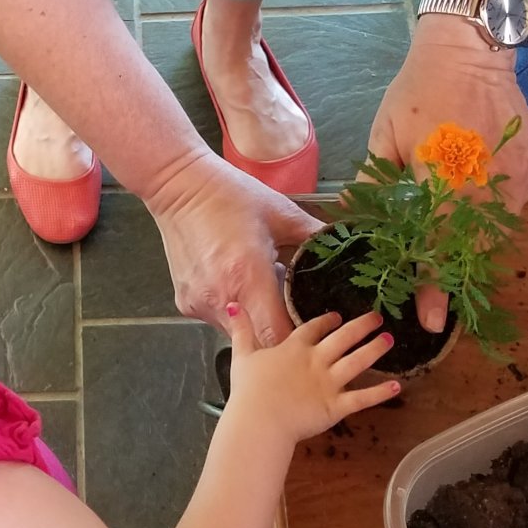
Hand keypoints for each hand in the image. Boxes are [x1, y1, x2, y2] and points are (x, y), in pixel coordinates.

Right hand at [143, 151, 320, 345]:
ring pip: (239, 334)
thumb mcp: (281, 214)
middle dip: (280, 332)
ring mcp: (200, 304)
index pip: (279, 336)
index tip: (315, 330)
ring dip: (256, 321)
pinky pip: (219, 320)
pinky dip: (235, 309)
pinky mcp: (186, 304)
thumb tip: (349, 248)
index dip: (300, 340)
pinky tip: (236, 282)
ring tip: (262, 289)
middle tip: (292, 307)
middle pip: (260, 341)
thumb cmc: (231, 196)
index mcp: (248, 277)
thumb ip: (317, 237)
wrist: (178, 187)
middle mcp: (221, 299)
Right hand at [224, 305, 400, 443]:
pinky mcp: (336, 406)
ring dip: (375, 350)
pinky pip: (362, 398)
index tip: (337, 316)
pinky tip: (397, 386)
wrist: (261, 418)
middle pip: (343, 338)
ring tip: (390, 340)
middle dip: (361, 326)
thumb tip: (234, 305)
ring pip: (357, 362)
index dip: (327, 321)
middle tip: (378, 318)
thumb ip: (241, 329)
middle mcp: (316, 360)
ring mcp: (329, 382)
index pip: (314, 328)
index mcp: (294, 348)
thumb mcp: (242, 354)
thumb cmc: (249, 389)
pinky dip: (380, 393)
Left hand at [367, 17, 527, 328]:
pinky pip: (514, 205)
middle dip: (452, 267)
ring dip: (472, 239)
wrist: (470, 50)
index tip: (432, 320)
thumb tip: (357, 225)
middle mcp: (490, 181)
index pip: (439, 244)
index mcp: (445, 176)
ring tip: (450, 237)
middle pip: (473, 245)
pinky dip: (492, 211)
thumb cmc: (417, 92)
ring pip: (497, 229)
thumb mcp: (383, 137)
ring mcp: (521, 175)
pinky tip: (473, 196)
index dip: (434, 284)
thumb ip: (375, 185)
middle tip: (434, 286)